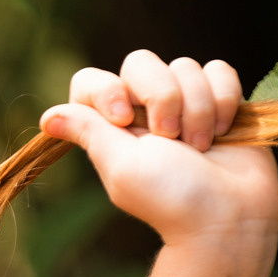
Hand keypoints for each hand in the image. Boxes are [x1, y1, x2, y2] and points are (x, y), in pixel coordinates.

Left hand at [39, 50, 277, 252]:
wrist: (229, 214)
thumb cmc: (170, 196)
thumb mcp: (121, 166)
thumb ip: (89, 132)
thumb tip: (48, 117)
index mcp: (110, 126)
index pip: (90, 81)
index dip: (106, 90)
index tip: (124, 120)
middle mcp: (143, 109)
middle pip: (140, 62)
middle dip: (163, 97)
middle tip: (170, 139)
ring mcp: (182, 102)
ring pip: (185, 66)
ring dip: (197, 109)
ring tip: (200, 147)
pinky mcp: (219, 99)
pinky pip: (218, 70)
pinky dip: (224, 99)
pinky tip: (222, 131)